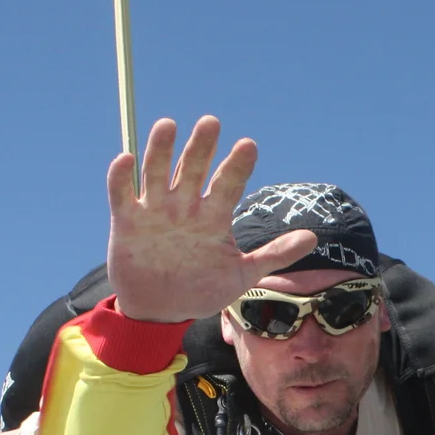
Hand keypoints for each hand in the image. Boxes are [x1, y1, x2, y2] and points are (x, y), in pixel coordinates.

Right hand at [104, 116, 314, 322]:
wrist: (161, 312)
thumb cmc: (202, 290)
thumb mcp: (242, 275)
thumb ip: (274, 254)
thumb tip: (313, 237)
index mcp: (213, 216)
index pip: (228, 183)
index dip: (237, 165)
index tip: (248, 146)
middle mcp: (185, 206)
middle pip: (193, 169)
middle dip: (202, 147)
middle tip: (211, 123)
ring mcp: (155, 211)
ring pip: (158, 172)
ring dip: (161, 149)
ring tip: (168, 125)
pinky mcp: (127, 221)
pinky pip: (122, 193)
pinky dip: (121, 176)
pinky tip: (127, 158)